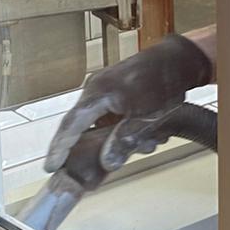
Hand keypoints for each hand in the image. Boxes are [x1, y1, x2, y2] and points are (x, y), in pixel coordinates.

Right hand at [44, 32, 212, 176]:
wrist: (178, 61)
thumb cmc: (164, 83)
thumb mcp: (147, 117)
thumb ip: (125, 140)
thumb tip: (107, 162)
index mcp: (99, 93)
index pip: (72, 125)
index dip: (60, 148)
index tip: (51, 167)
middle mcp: (95, 89)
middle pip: (79, 126)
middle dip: (80, 149)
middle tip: (73, 168)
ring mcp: (102, 89)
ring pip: (96, 123)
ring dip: (110, 139)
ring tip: (134, 146)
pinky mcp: (112, 92)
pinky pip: (106, 116)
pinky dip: (117, 130)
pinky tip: (142, 136)